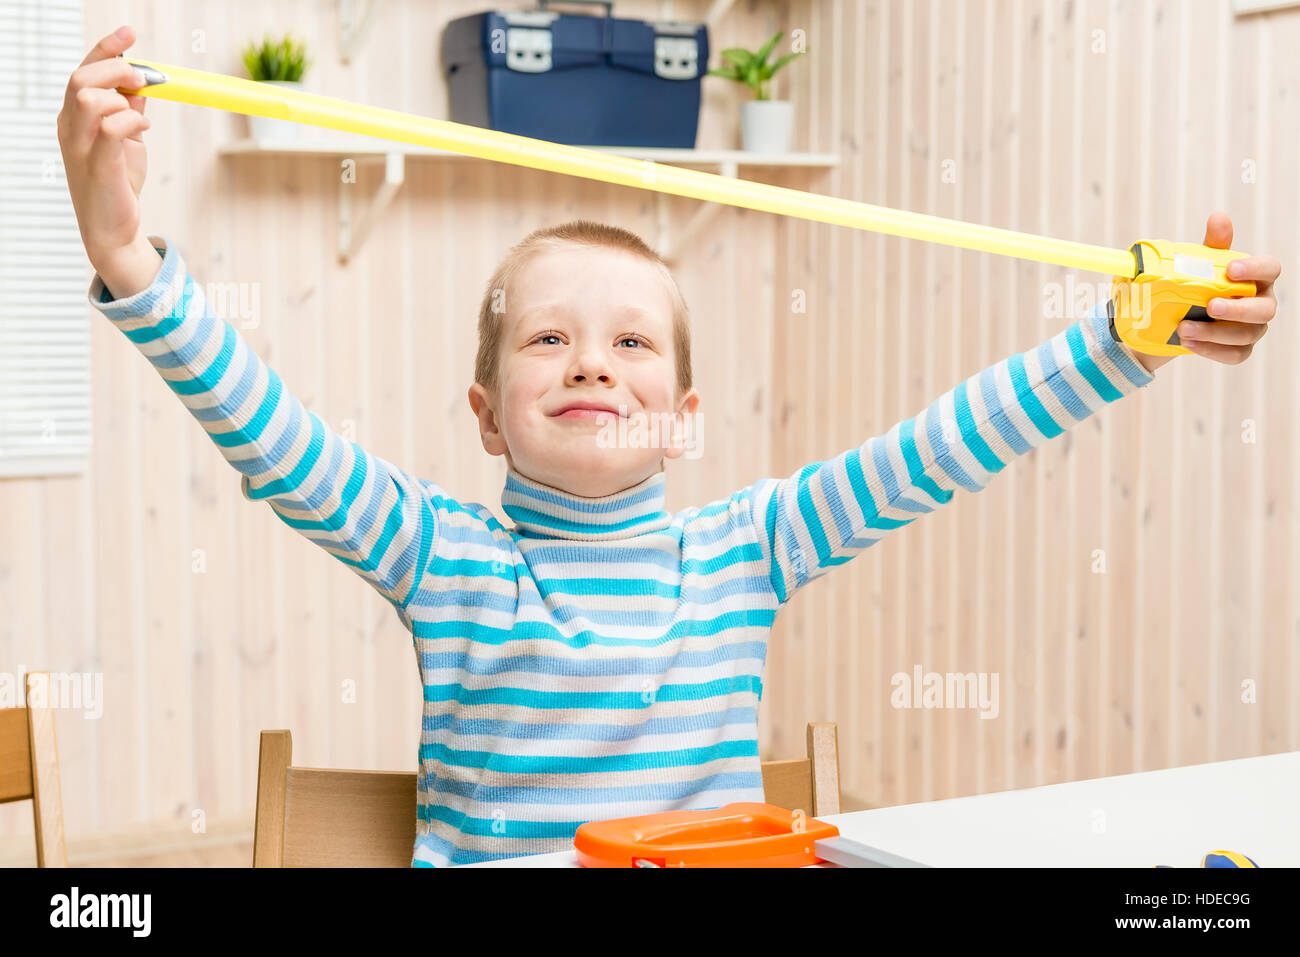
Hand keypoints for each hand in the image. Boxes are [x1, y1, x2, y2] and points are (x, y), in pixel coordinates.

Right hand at [56, 24, 159, 296]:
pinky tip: (144, 128)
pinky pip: (111, 130)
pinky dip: (132, 120)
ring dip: (122, 98)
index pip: (84, 72)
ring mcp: (80, 148)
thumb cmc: (118, 185)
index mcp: (74, 118)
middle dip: (116, 69)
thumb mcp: (127, 142)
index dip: (106, 49)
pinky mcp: (98, 168)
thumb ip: (129, 112)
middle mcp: (70, 129)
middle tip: (144, 79)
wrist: (114, 230)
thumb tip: (142, 85)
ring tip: (140, 115)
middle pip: (81, 79)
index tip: (130, 34)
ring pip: (90, 99)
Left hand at [1175, 212, 1280, 365]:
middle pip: (1265, 308)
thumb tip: (1219, 217)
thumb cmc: (1196, 285)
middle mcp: (1261, 302)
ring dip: (1216, 333)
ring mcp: (1253, 328)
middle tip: (1210, 306)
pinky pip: (1235, 355)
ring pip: (1248, 334)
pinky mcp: (1240, 349)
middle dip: (1238, 309)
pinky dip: (1212, 350)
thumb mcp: (1200, 265)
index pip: (1271, 269)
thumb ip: (1213, 245)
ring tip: (1184, 329)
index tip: (1231, 269)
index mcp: (1257, 277)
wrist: (1172, 319)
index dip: (1255, 269)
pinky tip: (1189, 344)